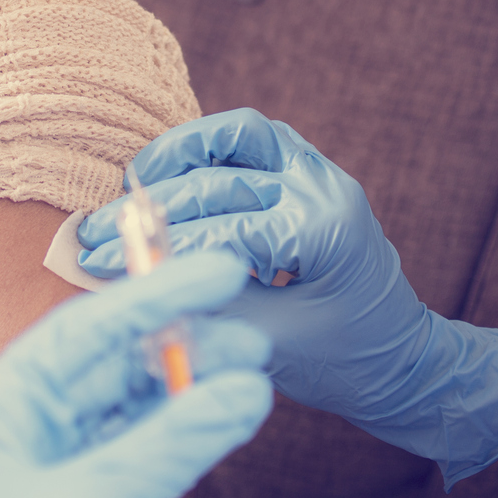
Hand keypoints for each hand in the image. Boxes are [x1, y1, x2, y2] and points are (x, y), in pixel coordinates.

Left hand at [0, 249, 274, 497]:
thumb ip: (174, 442)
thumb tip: (249, 386)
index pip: (82, 330)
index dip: (155, 295)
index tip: (219, 271)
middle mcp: (17, 429)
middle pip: (109, 365)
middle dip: (182, 347)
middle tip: (252, 334)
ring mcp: (47, 470)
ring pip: (128, 411)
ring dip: (188, 391)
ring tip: (252, 374)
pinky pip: (135, 455)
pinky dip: (181, 437)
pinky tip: (224, 419)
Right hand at [76, 108, 497, 486]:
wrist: (400, 363)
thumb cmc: (343, 363)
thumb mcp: (267, 345)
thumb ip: (204, 307)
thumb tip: (127, 287)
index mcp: (325, 230)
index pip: (223, 225)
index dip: (155, 244)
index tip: (96, 257)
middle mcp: (325, 188)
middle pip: (223, 175)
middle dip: (152, 204)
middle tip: (98, 228)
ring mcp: (320, 174)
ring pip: (240, 133)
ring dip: (181, 151)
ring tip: (132, 181)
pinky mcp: (309, 175)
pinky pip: (252, 143)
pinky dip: (206, 151)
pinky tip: (166, 176)